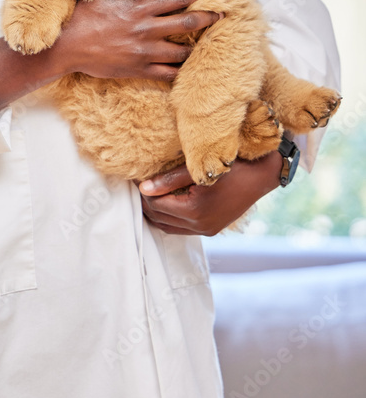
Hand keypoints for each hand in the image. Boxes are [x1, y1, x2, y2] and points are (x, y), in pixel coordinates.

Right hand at [52, 0, 221, 82]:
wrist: (68, 45)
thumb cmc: (82, 16)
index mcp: (140, 7)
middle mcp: (147, 28)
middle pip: (188, 22)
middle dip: (208, 17)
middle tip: (222, 14)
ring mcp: (144, 51)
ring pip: (182, 51)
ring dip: (196, 48)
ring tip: (206, 46)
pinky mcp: (138, 69)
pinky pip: (167, 73)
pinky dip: (179, 71)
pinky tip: (187, 70)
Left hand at [137, 152, 282, 235]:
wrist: (261, 175)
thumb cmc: (230, 166)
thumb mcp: (197, 169)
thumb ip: (168, 179)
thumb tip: (143, 187)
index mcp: (194, 211)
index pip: (156, 205)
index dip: (144, 192)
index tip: (137, 179)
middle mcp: (199, 226)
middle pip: (159, 218)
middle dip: (147, 203)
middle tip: (140, 186)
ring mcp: (206, 230)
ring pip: (168, 227)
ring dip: (157, 213)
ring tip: (150, 195)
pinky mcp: (211, 230)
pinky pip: (181, 229)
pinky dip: (170, 219)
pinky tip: (167, 203)